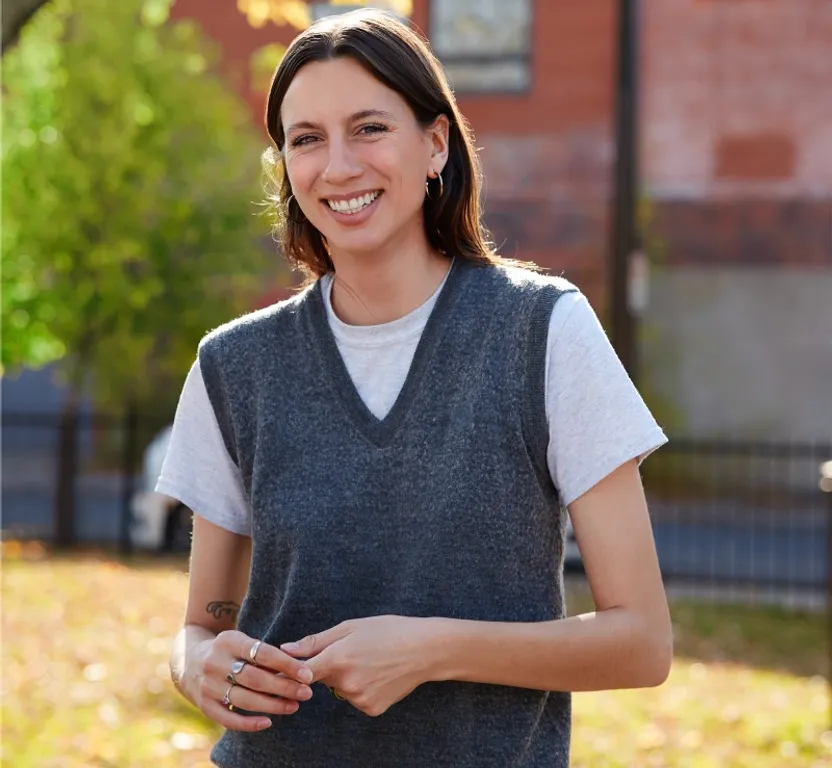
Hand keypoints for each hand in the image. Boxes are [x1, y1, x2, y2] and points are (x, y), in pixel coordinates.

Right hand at [189, 630, 314, 730]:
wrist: (188, 661)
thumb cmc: (228, 651)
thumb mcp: (240, 641)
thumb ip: (262, 653)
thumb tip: (297, 668)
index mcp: (228, 641)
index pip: (263, 653)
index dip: (287, 665)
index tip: (307, 674)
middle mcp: (216, 662)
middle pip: (256, 678)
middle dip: (284, 687)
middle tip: (307, 692)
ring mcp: (208, 685)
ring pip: (245, 699)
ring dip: (273, 705)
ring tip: (294, 706)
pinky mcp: (204, 705)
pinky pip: (228, 718)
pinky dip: (249, 723)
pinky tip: (268, 722)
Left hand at [280, 615, 435, 716]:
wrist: (425, 650)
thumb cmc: (388, 631)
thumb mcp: (351, 627)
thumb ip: (316, 641)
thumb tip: (286, 649)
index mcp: (337, 659)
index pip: (300, 671)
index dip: (294, 667)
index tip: (295, 663)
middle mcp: (345, 684)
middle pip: (322, 679)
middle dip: (329, 666)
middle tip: (352, 651)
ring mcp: (359, 699)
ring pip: (340, 689)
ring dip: (346, 678)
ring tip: (370, 661)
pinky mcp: (371, 709)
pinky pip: (356, 698)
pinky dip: (361, 688)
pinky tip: (378, 674)